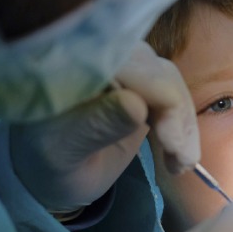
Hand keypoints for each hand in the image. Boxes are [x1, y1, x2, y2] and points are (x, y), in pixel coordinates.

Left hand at [11, 41, 199, 211]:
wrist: (50, 175)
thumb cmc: (48, 164)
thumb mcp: (64, 150)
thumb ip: (96, 125)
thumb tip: (137, 104)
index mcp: (75, 63)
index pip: (135, 67)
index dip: (162, 100)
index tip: (170, 145)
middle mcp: (101, 56)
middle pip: (159, 73)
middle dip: (178, 117)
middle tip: (181, 161)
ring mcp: (122, 69)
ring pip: (171, 84)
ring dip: (184, 126)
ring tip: (181, 164)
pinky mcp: (138, 87)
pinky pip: (171, 96)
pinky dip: (181, 127)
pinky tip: (179, 157)